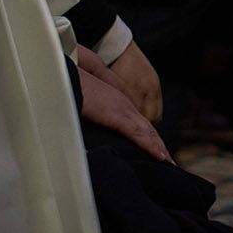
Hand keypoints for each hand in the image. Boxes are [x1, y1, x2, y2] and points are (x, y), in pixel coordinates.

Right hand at [78, 47, 171, 162]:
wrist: (65, 69)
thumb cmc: (71, 81)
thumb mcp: (85, 98)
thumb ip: (94, 110)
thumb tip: (94, 122)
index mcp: (117, 101)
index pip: (136, 122)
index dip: (147, 137)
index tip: (155, 151)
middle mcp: (124, 104)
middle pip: (146, 128)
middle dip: (157, 145)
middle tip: (167, 162)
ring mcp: (122, 108)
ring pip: (147, 132)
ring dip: (158, 149)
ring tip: (168, 163)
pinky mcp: (116, 114)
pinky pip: (138, 133)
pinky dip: (150, 146)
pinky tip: (160, 157)